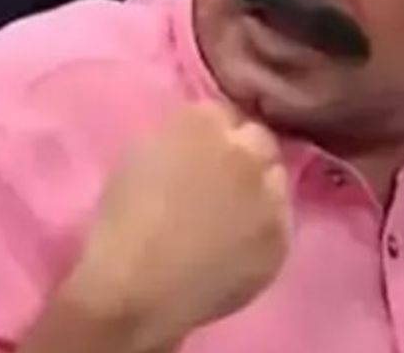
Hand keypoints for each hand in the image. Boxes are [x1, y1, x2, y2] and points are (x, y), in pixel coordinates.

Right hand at [59, 102, 291, 349]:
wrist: (134, 289)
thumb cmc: (122, 222)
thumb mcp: (140, 155)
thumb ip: (181, 135)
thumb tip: (204, 140)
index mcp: (203, 122)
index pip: (223, 113)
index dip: (214, 136)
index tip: (202, 156)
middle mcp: (246, 151)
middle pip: (259, 141)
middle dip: (245, 156)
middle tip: (222, 185)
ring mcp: (271, 195)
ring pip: (276, 182)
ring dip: (260, 191)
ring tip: (230, 220)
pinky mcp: (282, 238)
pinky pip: (281, 223)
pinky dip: (264, 230)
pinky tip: (237, 247)